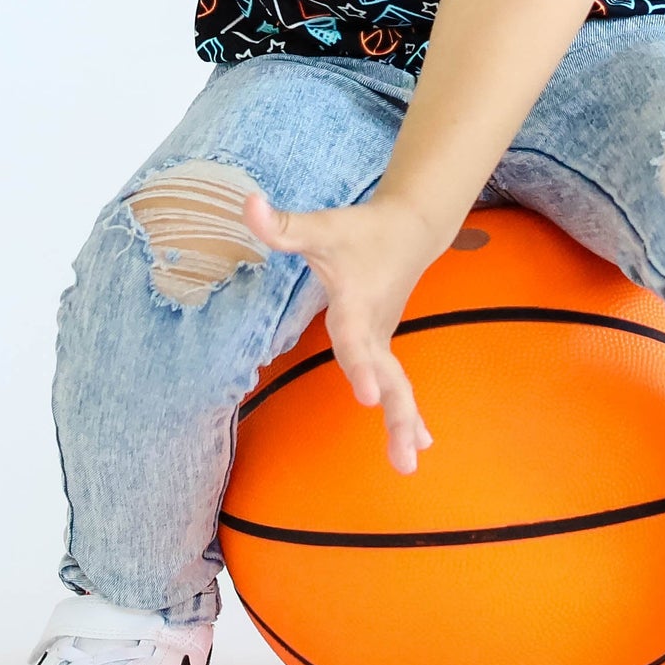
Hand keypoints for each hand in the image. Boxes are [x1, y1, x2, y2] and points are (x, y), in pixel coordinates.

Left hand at [242, 189, 440, 473]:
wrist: (408, 229)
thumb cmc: (360, 231)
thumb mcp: (321, 226)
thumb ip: (284, 224)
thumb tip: (246, 202)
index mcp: (358, 306)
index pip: (356, 340)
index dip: (361, 365)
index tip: (367, 396)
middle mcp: (375, 329)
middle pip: (388, 375)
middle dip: (397, 411)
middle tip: (406, 450)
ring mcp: (383, 340)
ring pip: (398, 386)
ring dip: (404, 422)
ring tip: (409, 463)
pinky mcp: (383, 346)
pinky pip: (398, 385)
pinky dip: (407, 413)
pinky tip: (417, 443)